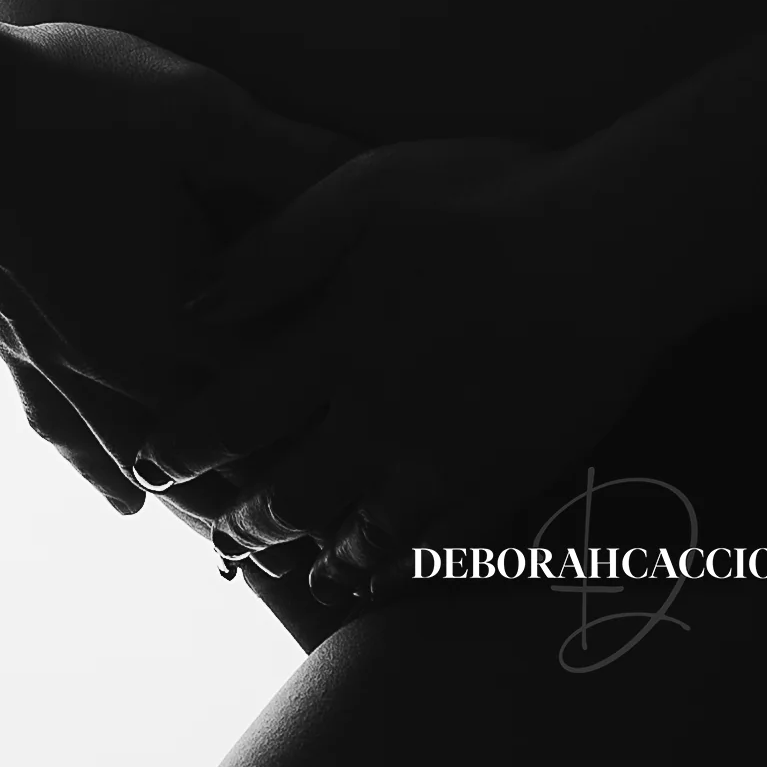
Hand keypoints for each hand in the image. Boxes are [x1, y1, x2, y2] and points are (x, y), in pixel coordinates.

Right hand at [0, 17, 348, 519]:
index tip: (397, 459)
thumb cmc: (69, 98)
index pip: (281, 402)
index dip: (343, 431)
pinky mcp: (14, 348)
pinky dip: (104, 473)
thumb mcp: (197, 110)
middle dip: (281, 493)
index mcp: (179, 319)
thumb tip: (377, 179)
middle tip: (346, 539)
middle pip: (220, 457)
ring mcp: (60, 366)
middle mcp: (121, 366)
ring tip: (254, 548)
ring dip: (199, 499)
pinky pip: (69, 437)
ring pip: (145, 464)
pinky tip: (124, 500)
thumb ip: (291, 156)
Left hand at [130, 138, 680, 600]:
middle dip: (247, 522)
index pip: (234, 416)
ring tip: (295, 571)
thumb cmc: (484, 201)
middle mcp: (378, 418)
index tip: (155, 466)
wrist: (611, 248)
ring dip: (317, 556)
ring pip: (359, 535)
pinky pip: (435, 546)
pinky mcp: (504, 479)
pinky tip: (382, 574)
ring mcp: (444, 460)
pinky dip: (397, 568)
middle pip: (291, 494)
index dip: (186, 447)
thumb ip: (276, 254)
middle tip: (223, 538)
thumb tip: (196, 305)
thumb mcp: (363, 192)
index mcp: (335, 345)